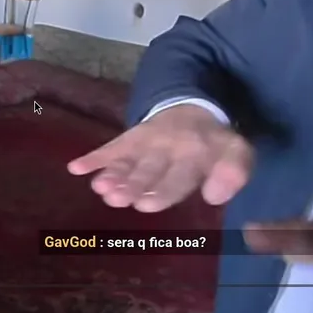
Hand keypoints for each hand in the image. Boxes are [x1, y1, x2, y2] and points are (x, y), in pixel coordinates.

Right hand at [67, 104, 252, 211]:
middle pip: (150, 170)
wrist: (191, 106)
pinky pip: (112, 147)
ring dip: (113, 175)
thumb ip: (234, 172)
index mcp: (198, 153)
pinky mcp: (130, 138)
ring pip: (129, 161)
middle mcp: (169, 147)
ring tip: (99, 187)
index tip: (146, 206)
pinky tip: (75, 168)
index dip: (164, 190)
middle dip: (134, 185)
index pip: (181, 176)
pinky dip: (94, 157)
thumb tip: (215, 198)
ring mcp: (147, 142)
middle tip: (119, 199)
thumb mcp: (237, 152)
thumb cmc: (212, 143)